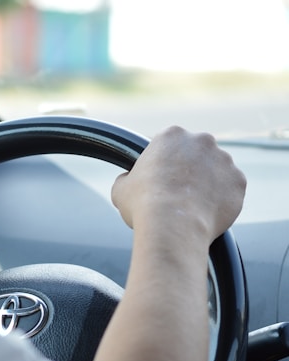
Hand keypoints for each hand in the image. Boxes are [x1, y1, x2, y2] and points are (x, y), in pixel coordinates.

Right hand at [111, 126, 245, 242]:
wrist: (172, 225)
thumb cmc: (143, 204)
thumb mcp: (121, 188)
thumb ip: (127, 178)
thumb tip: (127, 181)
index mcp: (171, 135)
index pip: (169, 144)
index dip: (164, 162)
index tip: (161, 177)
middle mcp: (201, 141)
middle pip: (196, 153)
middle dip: (189, 168)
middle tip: (177, 191)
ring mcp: (224, 160)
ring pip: (216, 170)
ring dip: (208, 183)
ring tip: (193, 206)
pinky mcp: (238, 181)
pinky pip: (230, 189)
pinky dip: (222, 199)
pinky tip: (206, 212)